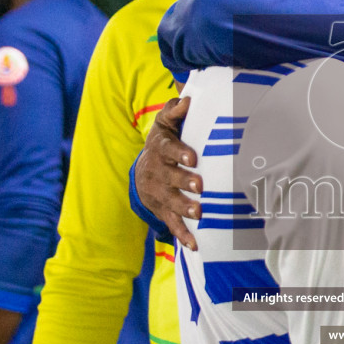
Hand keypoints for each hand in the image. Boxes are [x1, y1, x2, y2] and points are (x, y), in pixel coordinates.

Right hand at [134, 98, 201, 251]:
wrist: (143, 170)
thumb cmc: (163, 142)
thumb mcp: (165, 123)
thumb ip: (175, 111)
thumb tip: (187, 99)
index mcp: (160, 149)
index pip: (168, 150)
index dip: (179, 153)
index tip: (192, 157)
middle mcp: (157, 172)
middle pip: (169, 178)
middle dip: (183, 182)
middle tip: (199, 185)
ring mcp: (159, 193)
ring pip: (170, 201)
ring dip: (184, 207)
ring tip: (199, 212)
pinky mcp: (162, 210)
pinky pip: (171, 223)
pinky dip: (183, 234)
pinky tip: (196, 244)